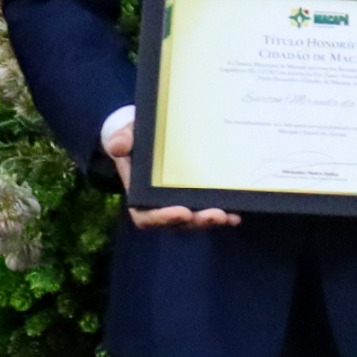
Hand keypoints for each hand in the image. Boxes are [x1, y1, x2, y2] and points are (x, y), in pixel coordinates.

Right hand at [111, 116, 237, 228]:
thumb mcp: (124, 133)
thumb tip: (119, 146)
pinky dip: (223, 214)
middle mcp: (160, 205)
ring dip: (213, 221)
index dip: (163, 219)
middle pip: (179, 224)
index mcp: (139, 196)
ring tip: (230, 216)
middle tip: (216, 215)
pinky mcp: (196, 197)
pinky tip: (237, 212)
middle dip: (197, 222)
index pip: (147, 217)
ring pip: (196, 221)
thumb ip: (120, 139)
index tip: (181, 213)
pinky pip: (208, 210)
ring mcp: (180, 203)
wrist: (148, 133)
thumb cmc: (134, 136)